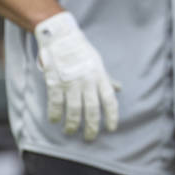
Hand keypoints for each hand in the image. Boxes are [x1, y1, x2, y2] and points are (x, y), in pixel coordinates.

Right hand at [34, 11, 118, 139]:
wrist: (61, 37)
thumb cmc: (81, 51)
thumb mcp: (98, 63)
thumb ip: (107, 79)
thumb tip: (119, 89)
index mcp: (100, 77)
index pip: (110, 100)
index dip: (112, 116)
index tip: (111, 129)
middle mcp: (87, 82)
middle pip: (92, 110)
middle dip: (91, 127)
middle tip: (89, 138)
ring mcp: (71, 82)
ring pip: (74, 110)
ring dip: (72, 124)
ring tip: (70, 132)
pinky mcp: (55, 82)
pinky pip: (55, 103)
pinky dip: (55, 114)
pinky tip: (54, 120)